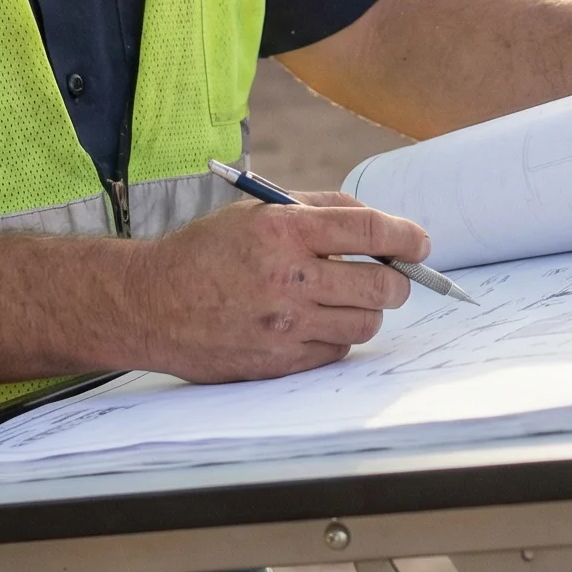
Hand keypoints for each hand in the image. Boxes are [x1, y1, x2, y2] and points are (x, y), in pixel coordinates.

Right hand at [123, 192, 427, 383]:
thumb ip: (319, 210)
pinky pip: (336, 351)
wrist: (151, 304)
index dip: (406, 236)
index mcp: (284, 230)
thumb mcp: (256, 211)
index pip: (368, 230)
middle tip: (391, 276)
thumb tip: (377, 222)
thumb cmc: (206, 252)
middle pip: (381, 285)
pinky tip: (316, 323)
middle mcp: (288, 278)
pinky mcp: (278, 361)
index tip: (420, 242)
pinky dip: (337, 336)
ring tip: (348, 299)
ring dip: (368, 310)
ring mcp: (285, 325)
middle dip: (397, 279)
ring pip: (365, 322)